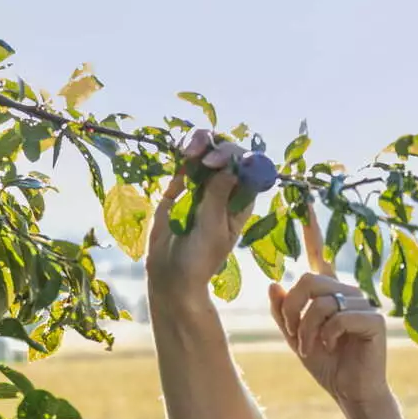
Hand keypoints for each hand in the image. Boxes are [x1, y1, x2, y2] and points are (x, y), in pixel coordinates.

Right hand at [145, 130, 258, 300]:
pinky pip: (184, 163)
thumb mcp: (212, 229)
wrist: (171, 275)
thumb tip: (229, 166)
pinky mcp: (180, 188)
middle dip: (214, 145)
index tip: (216, 161)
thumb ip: (218, 196)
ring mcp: (202, 187)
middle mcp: (224, 189)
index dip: (234, 157)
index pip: (246, 168)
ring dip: (197, 143)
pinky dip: (182, 153)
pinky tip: (178, 150)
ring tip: (186, 149)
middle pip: (226, 154)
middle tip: (198, 152)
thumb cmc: (200, 258)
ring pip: (204, 153)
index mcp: (240, 201)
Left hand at [269, 220, 395, 418]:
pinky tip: (333, 348)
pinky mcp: (374, 320)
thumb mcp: (296, 338)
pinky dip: (327, 335)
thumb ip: (284, 312)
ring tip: (311, 348)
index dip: (313, 230)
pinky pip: (339, 316)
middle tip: (294, 335)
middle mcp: (347, 292)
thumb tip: (273, 282)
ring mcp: (363, 304)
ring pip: (321, 301)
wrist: (352, 393)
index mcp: (329, 293)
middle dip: (293, 309)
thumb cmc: (327, 365)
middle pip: (309, 279)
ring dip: (308, 328)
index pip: (319, 257)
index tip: (304, 203)